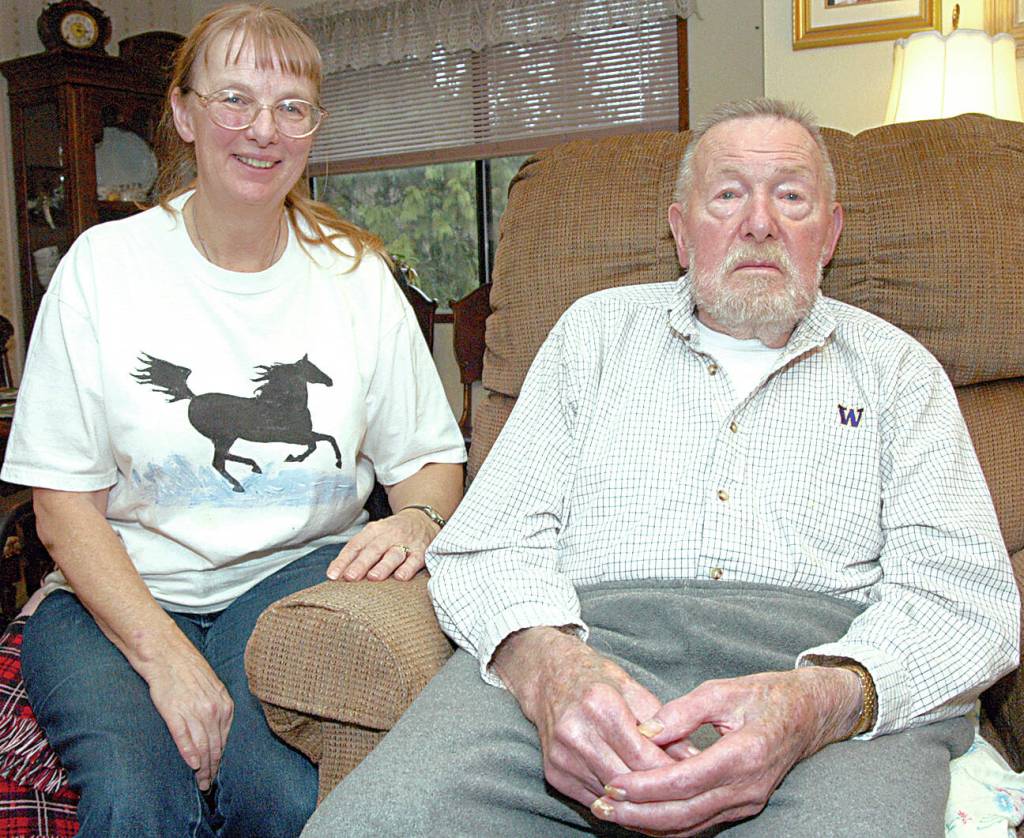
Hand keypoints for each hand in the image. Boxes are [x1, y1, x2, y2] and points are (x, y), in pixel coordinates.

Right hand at [137, 635, 233, 791]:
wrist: (165, 652)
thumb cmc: (187, 669)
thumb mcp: (211, 686)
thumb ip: (217, 707)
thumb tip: (217, 730)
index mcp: (223, 703)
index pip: (223, 739)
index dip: (220, 759)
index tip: (215, 772)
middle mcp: (212, 708)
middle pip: (215, 746)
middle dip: (212, 768)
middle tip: (207, 785)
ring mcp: (194, 710)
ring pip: (202, 746)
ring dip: (202, 768)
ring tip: (199, 782)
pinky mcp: (174, 711)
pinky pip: (184, 736)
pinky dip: (189, 753)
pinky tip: (191, 765)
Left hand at [326, 508, 438, 581]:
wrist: (423, 519)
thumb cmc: (392, 533)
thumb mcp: (373, 536)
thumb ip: (356, 552)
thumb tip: (334, 571)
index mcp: (373, 531)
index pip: (356, 545)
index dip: (343, 560)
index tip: (333, 575)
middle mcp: (389, 535)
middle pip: (373, 549)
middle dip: (361, 564)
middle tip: (350, 577)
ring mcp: (406, 543)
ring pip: (394, 554)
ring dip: (383, 566)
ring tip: (373, 577)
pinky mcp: (422, 551)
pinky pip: (415, 560)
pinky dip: (409, 568)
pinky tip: (401, 577)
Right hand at [493, 628, 689, 806]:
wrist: (550, 679)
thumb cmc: (597, 681)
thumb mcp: (634, 690)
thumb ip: (663, 723)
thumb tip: (693, 756)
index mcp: (599, 705)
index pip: (642, 756)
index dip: (671, 772)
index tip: (694, 778)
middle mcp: (575, 732)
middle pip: (627, 779)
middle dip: (657, 790)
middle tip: (682, 795)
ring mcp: (562, 756)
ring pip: (611, 795)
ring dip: (638, 801)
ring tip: (662, 798)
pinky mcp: (555, 774)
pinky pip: (593, 800)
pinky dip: (616, 802)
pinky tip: (634, 798)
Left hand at [589, 667, 862, 835]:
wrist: (808, 715)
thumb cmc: (766, 695)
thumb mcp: (724, 690)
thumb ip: (683, 711)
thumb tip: (645, 730)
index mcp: (744, 754)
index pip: (684, 781)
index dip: (645, 786)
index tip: (613, 782)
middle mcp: (747, 787)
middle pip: (684, 814)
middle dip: (639, 814)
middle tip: (602, 806)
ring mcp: (747, 801)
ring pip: (691, 826)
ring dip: (650, 825)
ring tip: (613, 813)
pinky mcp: (743, 806)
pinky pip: (701, 823)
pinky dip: (669, 825)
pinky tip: (642, 815)